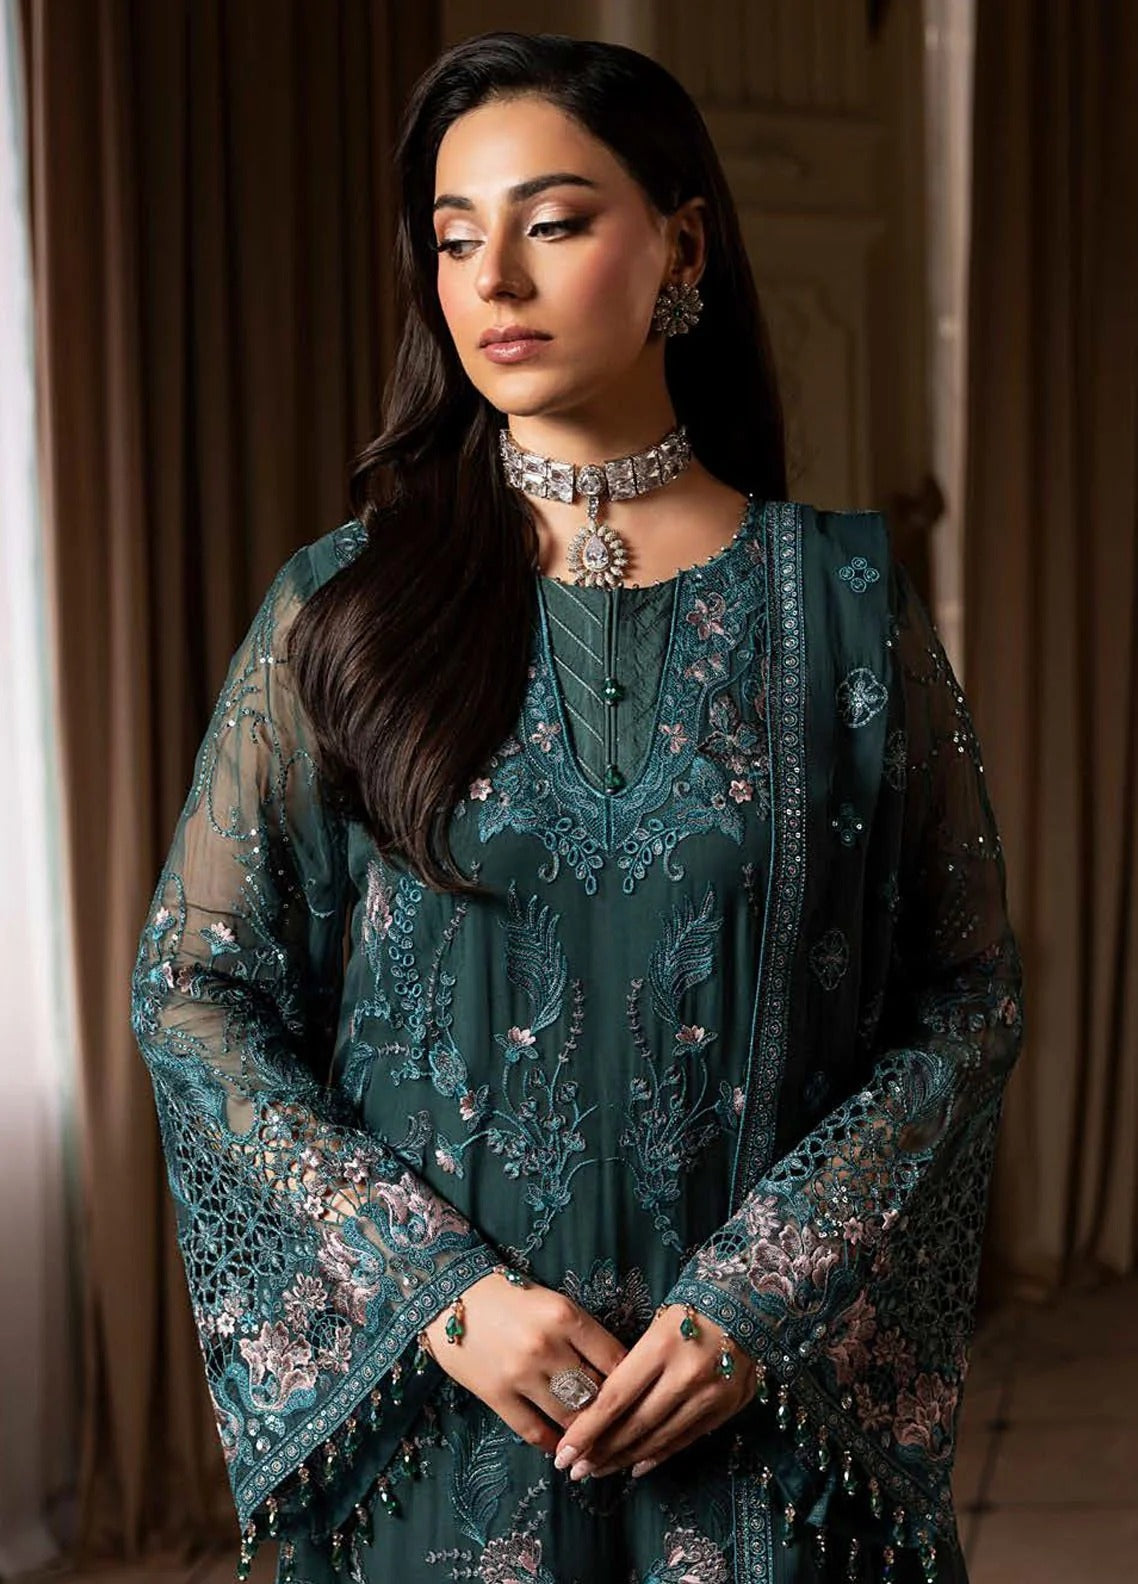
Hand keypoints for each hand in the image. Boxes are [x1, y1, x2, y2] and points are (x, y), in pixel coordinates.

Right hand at [422, 1272, 629, 1455]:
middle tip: (626, 1429)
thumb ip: (583, 1334)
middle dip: (614, 1414)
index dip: (633, 1382)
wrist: (451, 1293)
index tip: (642, 1396)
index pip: (616, 1360)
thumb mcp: (553, 1302)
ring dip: (587, 1435)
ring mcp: (520, 1373)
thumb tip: (618, 1372)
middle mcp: (546, 1346)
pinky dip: (554, 1445)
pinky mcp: (496, 1395)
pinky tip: (564, 1449)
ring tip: (600, 1446)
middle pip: (596, 1393)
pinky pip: (534, 1431)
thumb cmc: (510, 1295)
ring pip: (570, 1418)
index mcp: (566, 1315)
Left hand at [550, 1302, 755, 1480]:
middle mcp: (686, 1374)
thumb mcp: (655, 1326)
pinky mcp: (726, 1408)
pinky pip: (685, 1439)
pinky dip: (658, 1455)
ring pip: (659, 1438)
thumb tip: (598, 1407)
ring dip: (625, 1458)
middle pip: (635, 1424)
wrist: (747, 1303)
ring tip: (599, 1470)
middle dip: (602, 1452)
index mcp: (661, 1346)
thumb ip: (632, 1366)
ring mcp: (710, 1395)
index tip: (564, 1452)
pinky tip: (636, 1466)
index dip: (588, 1430)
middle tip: (575, 1469)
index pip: (616, 1398)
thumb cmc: (690, 1309)